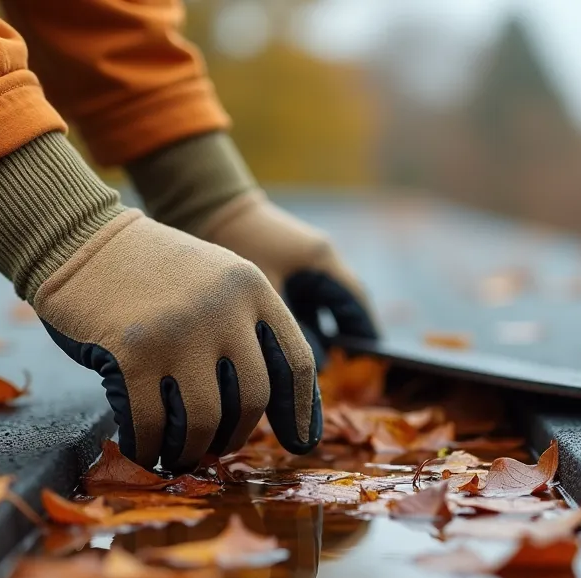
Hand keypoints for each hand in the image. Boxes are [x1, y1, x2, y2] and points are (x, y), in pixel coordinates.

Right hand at [34, 210, 320, 470]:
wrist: (80, 240)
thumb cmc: (150, 272)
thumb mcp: (216, 280)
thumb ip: (246, 328)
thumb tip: (273, 408)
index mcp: (253, 289)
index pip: (296, 362)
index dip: (302, 411)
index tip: (300, 443)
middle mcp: (223, 309)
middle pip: (251, 400)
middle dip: (234, 436)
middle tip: (216, 447)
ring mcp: (178, 333)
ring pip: (203, 421)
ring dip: (191, 450)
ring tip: (179, 454)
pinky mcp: (132, 355)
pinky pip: (150, 424)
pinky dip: (148, 447)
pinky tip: (144, 448)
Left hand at [196, 192, 377, 364]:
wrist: (209, 207)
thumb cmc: (240, 244)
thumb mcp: (266, 292)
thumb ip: (291, 328)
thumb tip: (312, 362)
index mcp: (322, 260)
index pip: (356, 301)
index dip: (365, 330)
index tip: (371, 358)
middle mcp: (318, 260)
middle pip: (343, 305)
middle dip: (345, 335)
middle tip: (346, 368)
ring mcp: (301, 263)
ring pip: (321, 305)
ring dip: (322, 330)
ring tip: (319, 362)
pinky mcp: (283, 267)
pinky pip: (301, 301)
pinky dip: (302, 322)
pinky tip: (293, 345)